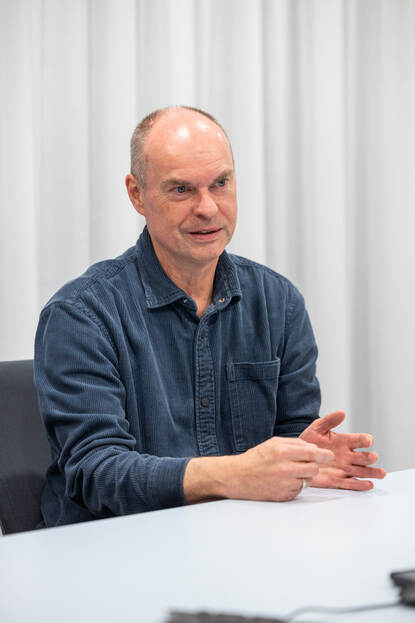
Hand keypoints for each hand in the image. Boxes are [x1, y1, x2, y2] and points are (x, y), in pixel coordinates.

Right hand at [183, 437, 334, 503]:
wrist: (238, 477)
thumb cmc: (256, 459)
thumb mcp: (273, 443)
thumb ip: (294, 443)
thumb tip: (314, 448)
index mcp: (282, 452)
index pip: (312, 453)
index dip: (324, 455)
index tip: (328, 455)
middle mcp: (285, 468)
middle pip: (314, 468)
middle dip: (314, 466)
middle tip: (309, 464)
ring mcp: (284, 484)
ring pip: (308, 480)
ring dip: (304, 476)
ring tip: (291, 472)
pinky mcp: (284, 496)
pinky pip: (299, 490)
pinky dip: (295, 485)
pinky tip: (283, 481)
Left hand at [299, 411, 386, 490]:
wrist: (297, 456)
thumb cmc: (308, 441)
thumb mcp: (317, 428)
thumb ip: (329, 421)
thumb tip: (342, 412)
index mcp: (344, 442)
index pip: (359, 440)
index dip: (365, 440)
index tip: (368, 441)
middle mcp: (347, 456)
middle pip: (363, 457)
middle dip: (369, 457)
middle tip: (373, 457)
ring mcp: (343, 468)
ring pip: (361, 471)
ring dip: (372, 472)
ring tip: (382, 473)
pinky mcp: (336, 480)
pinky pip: (350, 483)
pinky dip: (360, 485)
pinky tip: (369, 484)